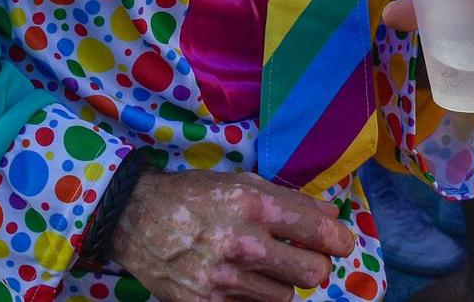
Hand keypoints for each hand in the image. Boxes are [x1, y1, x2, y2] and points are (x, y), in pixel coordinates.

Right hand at [109, 167, 357, 300]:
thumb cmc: (194, 195)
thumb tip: (330, 216)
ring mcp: (224, 280)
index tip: (338, 243)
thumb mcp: (241, 183)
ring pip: (286, 297)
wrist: (135, 219)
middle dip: (315, 265)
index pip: (320, 234)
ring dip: (282, 283)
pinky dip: (255, 297)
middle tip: (303, 256)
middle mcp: (243, 245)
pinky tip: (240, 279)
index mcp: (254, 206)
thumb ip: (290, 199)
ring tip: (263, 266)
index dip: (339, 241)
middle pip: (312, 274)